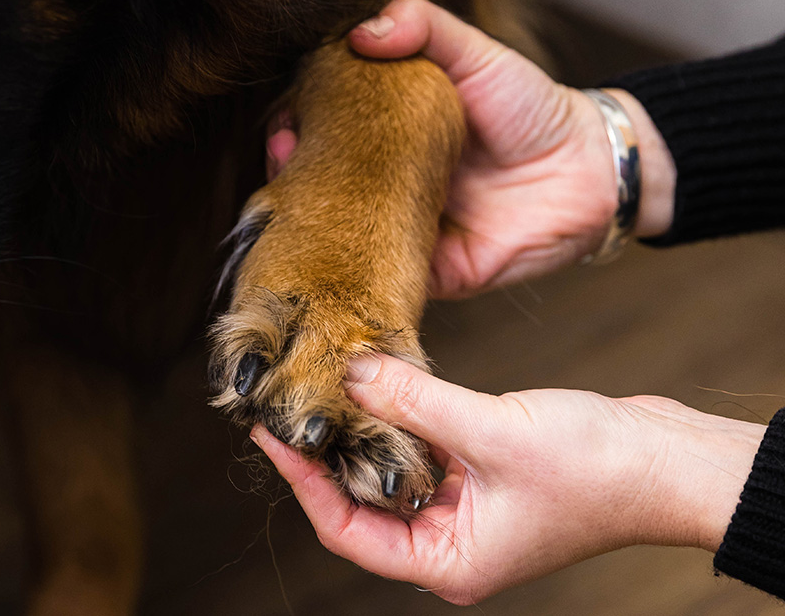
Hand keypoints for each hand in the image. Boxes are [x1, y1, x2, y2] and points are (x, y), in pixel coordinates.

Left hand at [252, 354, 762, 604]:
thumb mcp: (493, 432)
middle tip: (289, 407)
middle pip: (363, 501)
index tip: (270, 437)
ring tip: (324, 389)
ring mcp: (464, 510)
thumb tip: (353, 372)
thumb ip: (416, 402)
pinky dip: (401, 419)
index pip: (347, 531)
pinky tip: (379, 385)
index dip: (303, 484)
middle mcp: (449, 542)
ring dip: (364, 431)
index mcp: (448, 563)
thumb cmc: (599, 471)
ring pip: (392, 471)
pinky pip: (423, 449)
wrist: (666, 460)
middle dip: (328, 455)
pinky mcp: (479, 475)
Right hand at [267, 0, 675, 297]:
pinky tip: (331, 250)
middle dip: (291, 174)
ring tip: (290, 196)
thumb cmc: (533, 108)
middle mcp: (391, 185)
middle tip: (281, 154)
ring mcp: (406, 230)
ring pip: (342, 234)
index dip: (299, 128)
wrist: (589, 170)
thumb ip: (425, 29)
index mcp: (394, 137)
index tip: (283, 122)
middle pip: (324, 186)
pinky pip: (381, 276)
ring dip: (310, 221)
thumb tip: (361, 32)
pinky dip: (353, 268)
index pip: (329, 134)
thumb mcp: (477, 54)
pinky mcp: (428, 270)